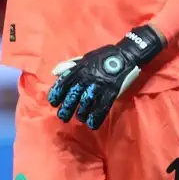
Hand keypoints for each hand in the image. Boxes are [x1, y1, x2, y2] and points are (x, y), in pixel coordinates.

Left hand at [47, 25, 165, 128]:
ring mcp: (100, 85)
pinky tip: (92, 124)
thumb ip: (69, 65)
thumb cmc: (103, 56)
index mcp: (80, 68)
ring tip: (79, 118)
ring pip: (86, 103)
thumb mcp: (84, 57)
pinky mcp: (112, 92)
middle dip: (66, 108)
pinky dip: (96, 117)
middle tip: (63, 117)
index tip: (53, 103)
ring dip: (81, 114)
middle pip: (73, 96)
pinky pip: (102, 107)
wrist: (125, 55)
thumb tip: (54, 72)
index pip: (64, 83)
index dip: (57, 94)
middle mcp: (87, 77)